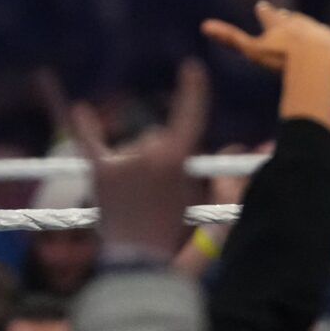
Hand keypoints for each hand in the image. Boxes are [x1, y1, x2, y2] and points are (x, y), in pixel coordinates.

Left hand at [73, 59, 209, 260]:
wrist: (138, 263)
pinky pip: (91, 144)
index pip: (189, 113)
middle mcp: (145, 152)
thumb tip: (247, 148)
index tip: (192, 67)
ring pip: (134, 145)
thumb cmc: (178, 236)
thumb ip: (225, 174)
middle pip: (157, 136)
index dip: (193, 89)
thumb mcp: (209, 203)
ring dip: (139, 160)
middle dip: (164, 154)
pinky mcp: (99, 174)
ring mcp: (119, 161)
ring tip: (140, 194)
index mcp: (175, 158)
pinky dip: (87, 127)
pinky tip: (81, 110)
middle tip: (166, 189)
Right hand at [201, 0, 329, 73]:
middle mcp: (305, 25)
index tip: (263, 6)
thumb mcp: (251, 50)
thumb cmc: (281, 57)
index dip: (266, 12)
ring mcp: (325, 35)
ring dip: (320, 34)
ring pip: (322, 32)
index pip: (270, 15)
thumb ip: (229, 39)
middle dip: (291, 19)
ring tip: (322, 36)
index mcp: (281, 25)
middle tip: (287, 16)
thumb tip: (204, 25)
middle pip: (296, 20)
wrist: (315, 60)